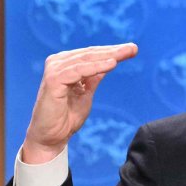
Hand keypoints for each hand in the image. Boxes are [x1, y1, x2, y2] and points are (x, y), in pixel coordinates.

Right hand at [20, 43, 138, 163]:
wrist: (51, 137)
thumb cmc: (66, 118)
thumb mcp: (85, 93)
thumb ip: (93, 78)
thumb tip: (109, 62)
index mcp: (65, 65)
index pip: (91, 55)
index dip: (112, 51)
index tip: (132, 49)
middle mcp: (58, 63)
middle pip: (90, 54)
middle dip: (114, 51)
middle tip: (133, 48)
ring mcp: (54, 70)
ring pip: (86, 60)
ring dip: (108, 56)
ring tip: (126, 53)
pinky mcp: (53, 80)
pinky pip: (78, 70)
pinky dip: (95, 67)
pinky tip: (112, 64)